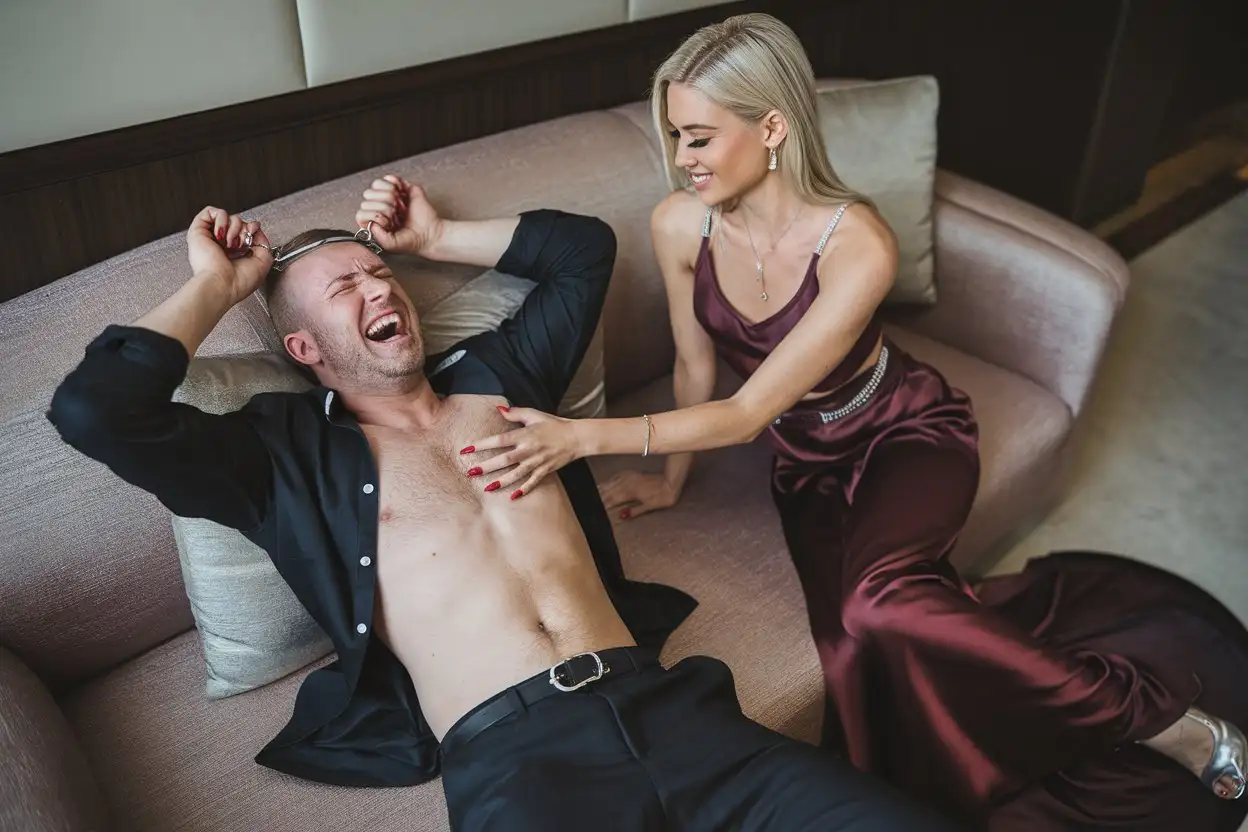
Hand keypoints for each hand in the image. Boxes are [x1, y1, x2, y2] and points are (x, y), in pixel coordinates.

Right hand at [186, 207, 272, 303]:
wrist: (222, 286)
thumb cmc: (239, 282)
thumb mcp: (262, 262)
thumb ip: (263, 243)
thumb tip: (256, 229)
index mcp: (234, 253)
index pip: (245, 231)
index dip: (252, 227)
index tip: (254, 232)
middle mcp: (221, 244)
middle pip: (237, 222)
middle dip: (244, 229)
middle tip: (242, 243)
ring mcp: (209, 237)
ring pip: (226, 216)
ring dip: (234, 227)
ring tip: (231, 243)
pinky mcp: (198, 231)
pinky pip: (210, 211)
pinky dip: (221, 218)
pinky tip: (221, 234)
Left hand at [355, 174, 443, 255]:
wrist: (430, 235)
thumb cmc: (411, 240)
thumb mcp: (390, 244)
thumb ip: (378, 237)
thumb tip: (372, 222)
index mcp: (374, 221)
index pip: (361, 211)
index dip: (373, 215)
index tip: (387, 222)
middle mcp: (379, 207)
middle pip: (368, 196)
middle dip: (383, 206)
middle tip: (396, 215)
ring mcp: (390, 196)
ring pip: (376, 185)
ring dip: (388, 195)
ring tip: (399, 205)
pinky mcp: (402, 188)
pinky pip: (389, 178)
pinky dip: (394, 183)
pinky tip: (401, 194)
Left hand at [463, 407, 581, 497]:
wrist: (576, 437)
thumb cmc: (554, 424)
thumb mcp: (534, 414)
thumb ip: (515, 413)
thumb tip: (498, 409)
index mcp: (524, 435)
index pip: (499, 440)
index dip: (482, 445)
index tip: (467, 449)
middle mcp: (529, 449)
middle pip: (504, 460)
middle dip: (486, 466)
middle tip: (471, 472)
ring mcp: (537, 461)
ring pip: (516, 474)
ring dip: (501, 481)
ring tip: (487, 488)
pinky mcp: (546, 470)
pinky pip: (533, 482)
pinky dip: (524, 490)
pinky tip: (513, 497)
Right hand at [598, 471, 678, 519]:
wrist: (670, 483)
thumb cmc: (662, 497)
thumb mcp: (649, 507)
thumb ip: (634, 511)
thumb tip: (620, 516)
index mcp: (630, 492)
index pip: (612, 499)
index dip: (603, 504)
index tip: (594, 508)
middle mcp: (628, 483)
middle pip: (609, 490)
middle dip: (599, 495)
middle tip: (588, 499)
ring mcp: (630, 477)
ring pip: (612, 482)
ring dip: (602, 487)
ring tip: (593, 490)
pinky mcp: (634, 474)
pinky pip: (618, 476)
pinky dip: (611, 479)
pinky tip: (608, 481)